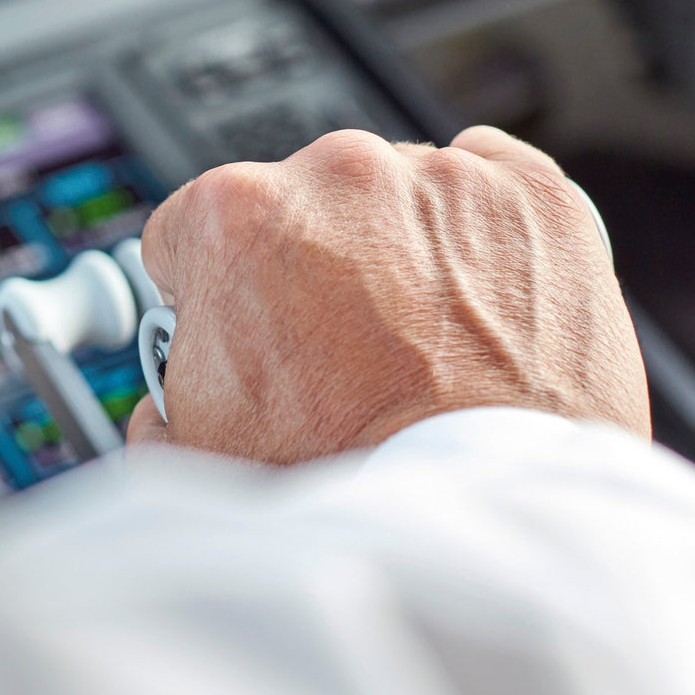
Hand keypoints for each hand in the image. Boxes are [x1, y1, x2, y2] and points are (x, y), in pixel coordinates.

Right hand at [128, 127, 648, 464]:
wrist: (488, 520)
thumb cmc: (350, 485)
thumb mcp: (193, 455)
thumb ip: (159, 400)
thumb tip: (166, 404)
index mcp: (236, 215)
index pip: (193, 228)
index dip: (211, 291)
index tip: (241, 329)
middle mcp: (339, 174)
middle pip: (302, 206)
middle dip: (311, 268)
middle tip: (338, 359)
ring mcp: (443, 179)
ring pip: (399, 198)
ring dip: (400, 253)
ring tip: (422, 352)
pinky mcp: (534, 198)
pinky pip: (492, 188)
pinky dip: (485, 236)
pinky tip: (476, 311)